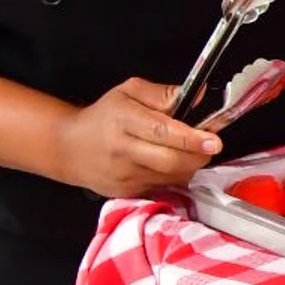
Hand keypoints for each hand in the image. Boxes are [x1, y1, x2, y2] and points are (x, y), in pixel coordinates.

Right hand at [53, 78, 221, 199]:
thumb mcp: (129, 92)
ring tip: (187, 152)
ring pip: (172, 176)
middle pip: (171, 160)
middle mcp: (122, 151)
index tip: (213, 139)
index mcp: (124, 120)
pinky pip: (163, 187)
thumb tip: (198, 95)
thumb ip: (164, 93)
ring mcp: (124, 176)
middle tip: (208, 146)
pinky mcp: (127, 193)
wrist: (70, 148)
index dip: (191, 138)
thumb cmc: (104, 116)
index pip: (162, 131)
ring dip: (189, 166)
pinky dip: (174, 176)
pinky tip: (168, 164)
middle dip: (198, 155)